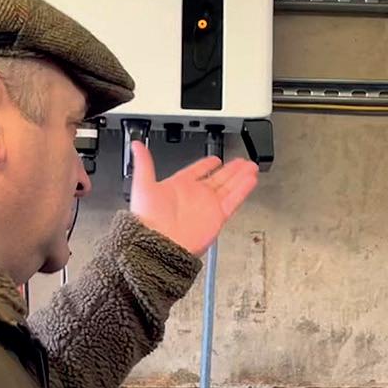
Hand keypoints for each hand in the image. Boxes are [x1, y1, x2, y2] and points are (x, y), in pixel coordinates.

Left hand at [129, 141, 258, 255]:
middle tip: (241, 161)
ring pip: (229, 187)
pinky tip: (250, 179)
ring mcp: (208, 206)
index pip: (197, 171)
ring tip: (250, 166)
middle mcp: (195, 196)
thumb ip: (144, 163)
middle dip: (231, 169)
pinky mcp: (217, 216)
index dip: (206, 164)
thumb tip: (136, 145)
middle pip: (218, 178)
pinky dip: (243, 189)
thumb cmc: (148, 219)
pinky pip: (233, 200)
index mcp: (179, 187)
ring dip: (240, 176)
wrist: (157, 243)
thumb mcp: (143, 185)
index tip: (215, 159)